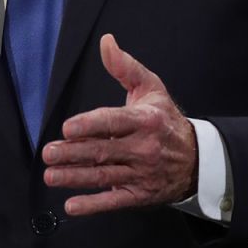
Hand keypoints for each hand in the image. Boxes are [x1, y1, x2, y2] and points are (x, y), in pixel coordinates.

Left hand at [42, 34, 197, 215]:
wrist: (198, 159)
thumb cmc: (166, 119)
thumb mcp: (151, 88)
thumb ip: (125, 66)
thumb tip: (106, 42)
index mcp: (145, 120)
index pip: (113, 122)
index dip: (89, 125)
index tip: (67, 129)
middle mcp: (143, 148)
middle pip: (103, 151)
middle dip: (72, 153)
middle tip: (48, 153)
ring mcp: (142, 173)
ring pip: (104, 176)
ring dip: (75, 177)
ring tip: (51, 175)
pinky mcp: (140, 194)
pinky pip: (114, 201)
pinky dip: (92, 205)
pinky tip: (72, 205)